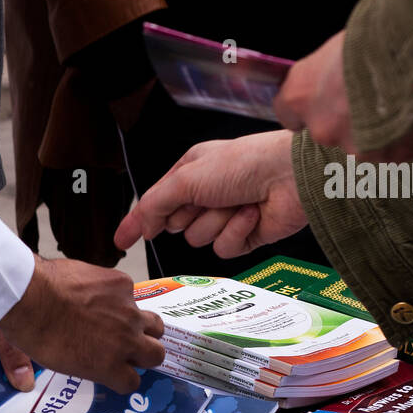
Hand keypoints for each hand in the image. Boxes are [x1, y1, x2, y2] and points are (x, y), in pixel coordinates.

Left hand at [0, 255, 164, 393]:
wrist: (30, 296)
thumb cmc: (36, 332)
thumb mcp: (56, 363)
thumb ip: (79, 366)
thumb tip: (47, 375)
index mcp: (110, 367)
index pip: (132, 382)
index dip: (124, 377)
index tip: (117, 371)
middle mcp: (126, 341)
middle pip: (156, 354)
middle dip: (145, 353)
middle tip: (130, 347)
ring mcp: (128, 311)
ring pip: (154, 323)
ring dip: (144, 325)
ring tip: (124, 320)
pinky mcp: (122, 284)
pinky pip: (130, 292)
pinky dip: (118, 294)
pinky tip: (96, 291)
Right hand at [114, 130, 306, 258]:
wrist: (291, 175)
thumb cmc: (243, 163)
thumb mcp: (187, 177)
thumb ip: (156, 204)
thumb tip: (143, 226)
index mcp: (190, 173)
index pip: (155, 203)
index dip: (138, 222)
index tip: (120, 241)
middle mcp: (206, 195)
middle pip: (175, 224)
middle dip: (188, 214)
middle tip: (206, 199)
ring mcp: (226, 217)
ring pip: (198, 239)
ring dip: (216, 221)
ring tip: (237, 202)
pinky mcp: (245, 236)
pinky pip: (224, 248)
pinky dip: (236, 232)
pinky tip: (252, 214)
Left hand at [275, 30, 412, 160]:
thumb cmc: (378, 36)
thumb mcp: (341, 46)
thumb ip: (330, 72)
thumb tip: (337, 77)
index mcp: (300, 94)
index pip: (288, 112)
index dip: (309, 105)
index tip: (323, 99)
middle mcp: (319, 126)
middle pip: (328, 129)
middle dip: (348, 118)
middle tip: (375, 96)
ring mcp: (351, 145)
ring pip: (361, 143)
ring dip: (376, 130)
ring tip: (402, 103)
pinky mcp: (384, 156)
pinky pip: (391, 150)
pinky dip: (402, 137)